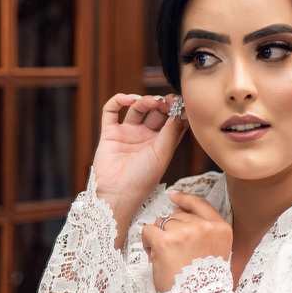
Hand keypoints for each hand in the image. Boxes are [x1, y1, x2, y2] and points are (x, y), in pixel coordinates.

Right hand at [92, 93, 186, 246]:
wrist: (118, 193)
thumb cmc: (143, 180)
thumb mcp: (163, 154)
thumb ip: (171, 131)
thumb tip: (180, 110)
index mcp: (160, 143)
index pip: (171, 121)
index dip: (177, 110)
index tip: (181, 103)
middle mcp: (144, 137)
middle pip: (155, 112)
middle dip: (162, 104)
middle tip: (167, 100)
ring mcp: (126, 133)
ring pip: (136, 109)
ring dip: (144, 101)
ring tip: (152, 102)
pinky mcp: (109, 133)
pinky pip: (111, 111)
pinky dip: (118, 101)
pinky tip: (129, 99)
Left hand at [140, 191, 231, 292]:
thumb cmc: (202, 281)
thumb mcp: (215, 250)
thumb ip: (203, 230)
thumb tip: (176, 207)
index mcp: (221, 228)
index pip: (200, 204)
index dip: (184, 199)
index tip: (173, 197)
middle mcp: (204, 227)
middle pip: (177, 215)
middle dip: (171, 230)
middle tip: (174, 252)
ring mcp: (184, 233)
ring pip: (161, 222)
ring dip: (159, 237)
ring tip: (166, 257)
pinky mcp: (165, 241)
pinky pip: (148, 230)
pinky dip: (147, 242)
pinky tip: (155, 256)